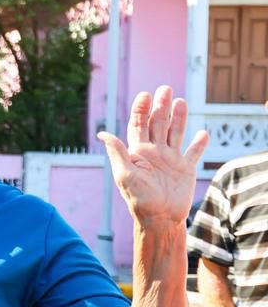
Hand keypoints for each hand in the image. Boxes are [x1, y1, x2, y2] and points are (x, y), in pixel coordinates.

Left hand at [98, 86, 207, 228]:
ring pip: (175, 132)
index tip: (145, 94)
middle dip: (161, 106)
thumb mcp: (124, 174)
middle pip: (158, 123)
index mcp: (138, 152)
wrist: (158, 218)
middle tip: (165, 88)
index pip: (138, 125)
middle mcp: (154, 152)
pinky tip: (203, 133)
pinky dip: (199, 144)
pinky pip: (193, 153)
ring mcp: (170, 159)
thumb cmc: (138, 198)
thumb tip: (102, 133)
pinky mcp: (185, 169)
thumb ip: (117, 152)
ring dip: (179, 117)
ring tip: (181, 101)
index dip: (141, 109)